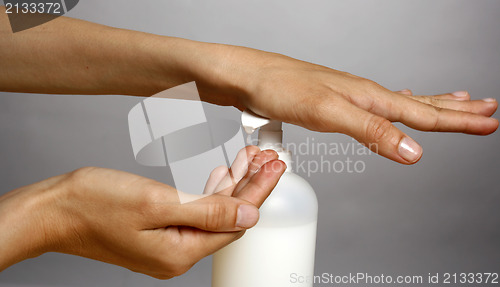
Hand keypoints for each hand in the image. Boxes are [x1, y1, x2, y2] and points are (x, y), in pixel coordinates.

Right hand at [0, 147, 285, 278]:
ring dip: (234, 184)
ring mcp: (168, 243)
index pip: (236, 221)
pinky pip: (196, 211)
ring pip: (214, 212)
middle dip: (251, 185)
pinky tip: (223, 174)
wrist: (54, 210)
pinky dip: (212, 190)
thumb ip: (206, 212)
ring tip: (252, 159)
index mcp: (181, 251)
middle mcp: (178, 253)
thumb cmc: (94, 204)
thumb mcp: (156, 203)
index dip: (259, 192)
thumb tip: (248, 217)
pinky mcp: (159, 231)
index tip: (276, 167)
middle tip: (270, 158)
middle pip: (228, 217)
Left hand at [196, 45, 497, 163]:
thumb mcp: (327, 112)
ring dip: (431, 106)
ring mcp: (348, 97)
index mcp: (367, 96)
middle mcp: (362, 94)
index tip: (488, 122)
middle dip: (454, 111)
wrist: (246, 77)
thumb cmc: (280, 88)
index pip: (422, 112)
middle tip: (487, 111)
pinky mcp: (333, 103)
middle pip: (419, 104)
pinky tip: (395, 108)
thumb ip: (370, 131)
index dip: (457, 121)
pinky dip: (397, 109)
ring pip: (400, 103)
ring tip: (456, 104)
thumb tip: (413, 151)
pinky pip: (376, 107)